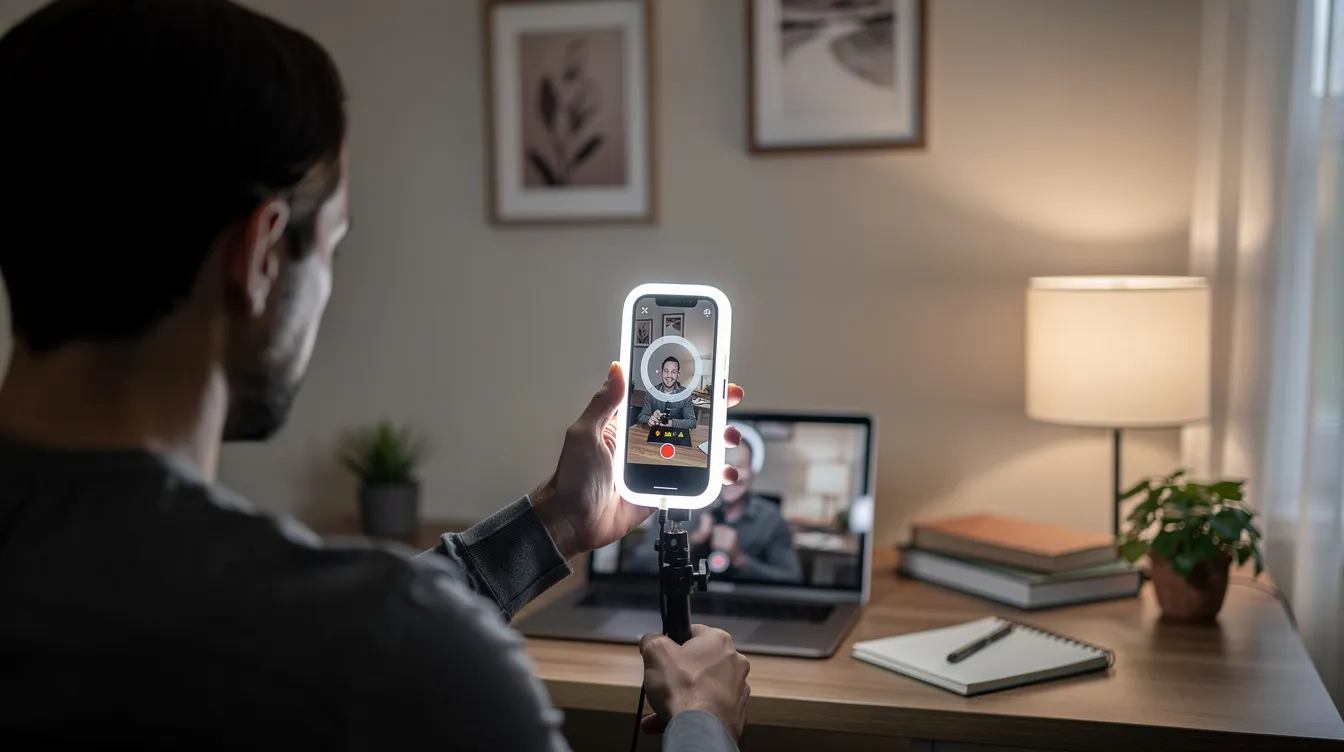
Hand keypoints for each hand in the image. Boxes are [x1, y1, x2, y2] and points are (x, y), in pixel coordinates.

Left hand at [532, 363, 745, 559]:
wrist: (573, 522)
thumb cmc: (572, 478)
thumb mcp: (585, 434)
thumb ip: (603, 403)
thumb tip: (616, 369)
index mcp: (627, 424)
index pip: (661, 397)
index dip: (683, 385)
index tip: (706, 373)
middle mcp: (645, 442)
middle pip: (686, 420)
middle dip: (712, 409)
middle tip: (729, 400)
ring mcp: (657, 467)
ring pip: (696, 449)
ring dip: (718, 441)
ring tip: (730, 438)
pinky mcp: (663, 491)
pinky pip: (694, 482)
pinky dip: (714, 478)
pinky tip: (725, 474)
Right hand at [639, 625, 750, 739]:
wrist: (702, 729)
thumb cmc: (682, 686)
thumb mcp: (656, 653)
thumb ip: (652, 639)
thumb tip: (651, 639)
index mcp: (718, 640)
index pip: (693, 632)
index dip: (674, 643)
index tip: (662, 656)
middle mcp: (734, 662)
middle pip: (697, 663)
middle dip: (676, 675)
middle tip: (660, 683)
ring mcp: (738, 689)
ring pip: (702, 688)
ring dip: (682, 696)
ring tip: (658, 709)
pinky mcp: (735, 712)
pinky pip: (709, 708)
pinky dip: (692, 712)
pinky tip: (671, 721)